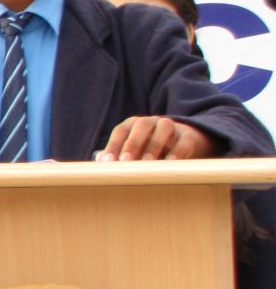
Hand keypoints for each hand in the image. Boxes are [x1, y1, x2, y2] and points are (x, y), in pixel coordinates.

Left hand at [97, 117, 216, 160]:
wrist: (183, 142)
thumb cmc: (149, 150)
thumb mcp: (133, 152)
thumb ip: (117, 157)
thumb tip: (100, 166)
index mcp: (134, 124)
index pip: (121, 130)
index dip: (113, 145)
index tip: (108, 162)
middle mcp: (152, 122)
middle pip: (141, 125)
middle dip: (132, 143)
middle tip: (125, 162)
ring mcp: (172, 127)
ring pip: (163, 128)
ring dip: (154, 145)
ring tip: (147, 163)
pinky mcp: (188, 137)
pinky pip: (183, 141)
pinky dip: (177, 152)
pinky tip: (169, 163)